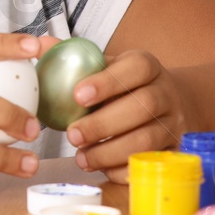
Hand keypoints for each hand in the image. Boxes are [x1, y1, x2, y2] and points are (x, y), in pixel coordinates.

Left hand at [64, 50, 193, 180]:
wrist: (168, 103)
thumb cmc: (126, 86)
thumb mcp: (108, 66)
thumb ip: (76, 58)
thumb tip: (41, 45)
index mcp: (148, 66)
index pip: (136, 68)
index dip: (108, 82)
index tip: (77, 95)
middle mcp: (166, 93)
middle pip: (143, 107)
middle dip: (103, 124)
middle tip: (72, 135)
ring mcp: (173, 124)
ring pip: (147, 141)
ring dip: (109, 152)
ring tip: (81, 157)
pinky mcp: (174, 151)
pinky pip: (151, 165)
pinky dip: (123, 169)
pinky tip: (101, 168)